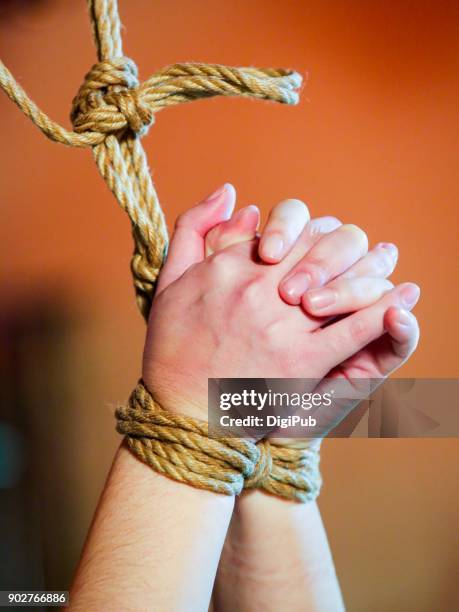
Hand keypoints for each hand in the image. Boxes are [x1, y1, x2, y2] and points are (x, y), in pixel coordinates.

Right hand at [142, 185, 419, 423]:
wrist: (182, 415)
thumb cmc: (173, 349)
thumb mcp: (169, 280)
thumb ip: (195, 228)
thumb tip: (230, 192)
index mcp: (229, 266)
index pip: (283, 232)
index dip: (309, 232)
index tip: (321, 237)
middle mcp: (259, 289)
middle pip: (316, 249)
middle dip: (342, 246)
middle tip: (364, 244)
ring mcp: (282, 325)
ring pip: (339, 283)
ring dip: (368, 271)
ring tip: (387, 262)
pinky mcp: (302, 361)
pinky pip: (350, 330)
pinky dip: (379, 313)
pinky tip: (399, 300)